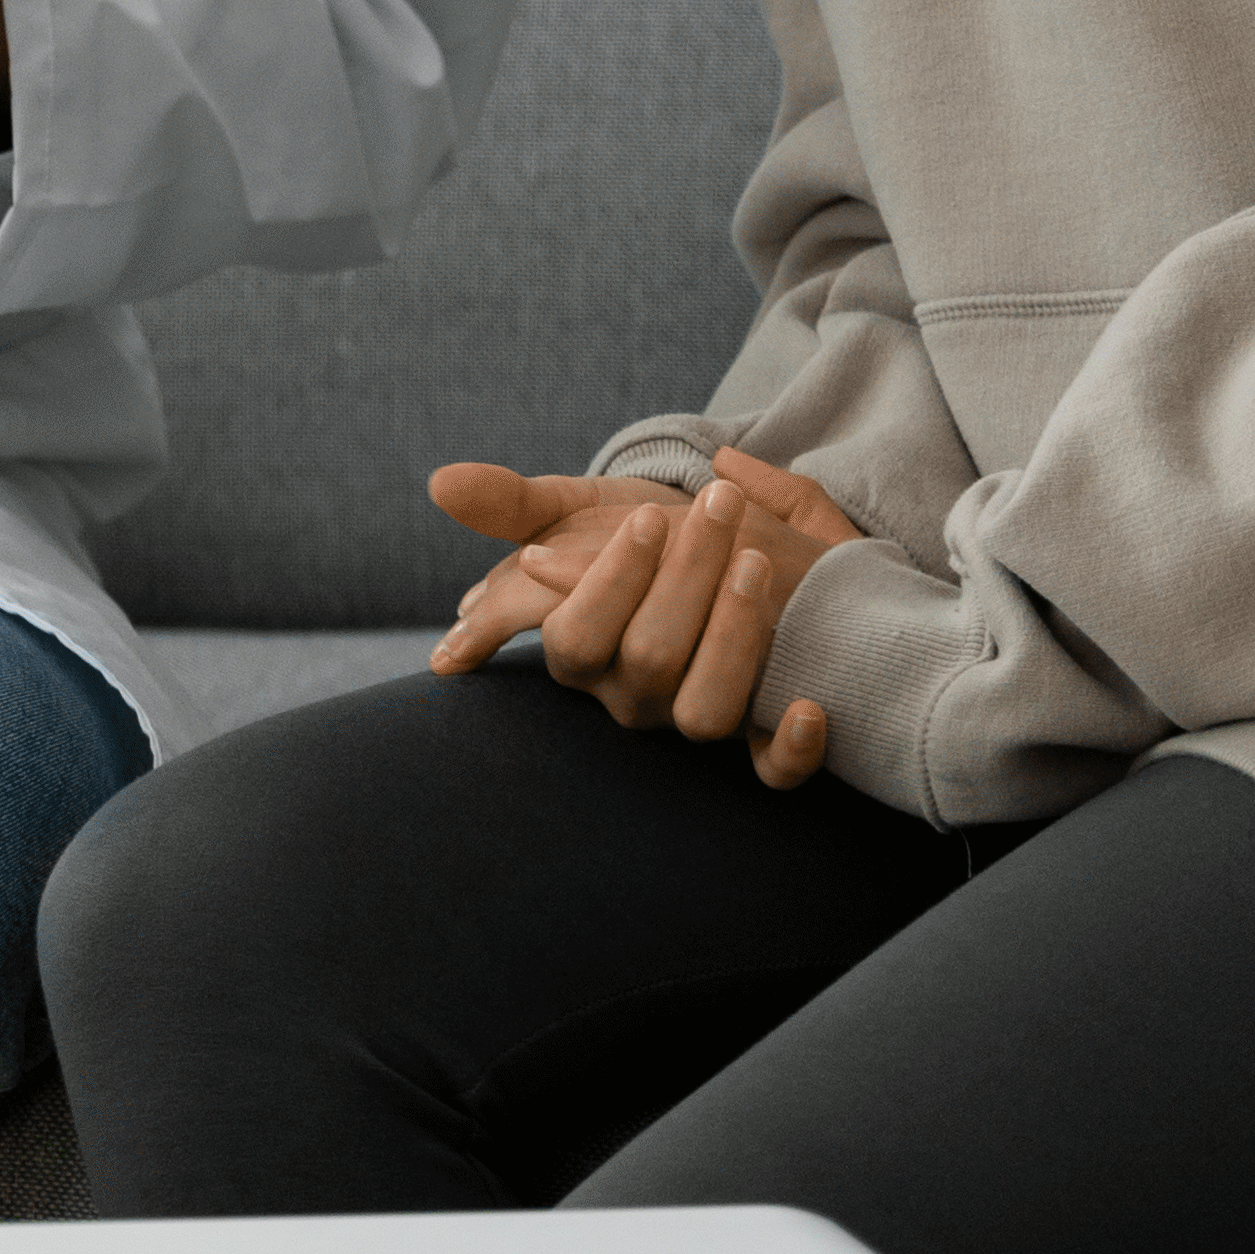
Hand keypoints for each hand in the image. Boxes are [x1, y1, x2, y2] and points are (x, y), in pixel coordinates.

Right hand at [422, 449, 857, 787]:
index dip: (609, 582)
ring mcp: (695, 715)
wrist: (729, 553)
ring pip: (705, 711)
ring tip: (759, 562)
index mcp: (585, 648)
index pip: (575, 637)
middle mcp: (634, 694)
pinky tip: (815, 708)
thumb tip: (439, 482)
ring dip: (735, 638)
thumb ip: (513, 502)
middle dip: (686, 578)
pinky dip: (793, 750)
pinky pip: (772, 771)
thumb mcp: (578, 511)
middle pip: (647, 659)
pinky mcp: (760, 735)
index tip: (648, 517)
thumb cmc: (643, 536)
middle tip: (721, 506)